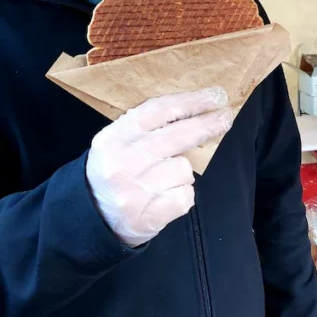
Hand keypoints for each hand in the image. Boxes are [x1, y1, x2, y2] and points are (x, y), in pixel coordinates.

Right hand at [86, 87, 231, 246]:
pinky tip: (164, 197)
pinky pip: (185, 195)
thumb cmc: (113, 174)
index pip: (159, 111)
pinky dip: (181, 195)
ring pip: (184, 168)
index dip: (191, 102)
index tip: (214, 97)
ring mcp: (136, 189)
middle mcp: (123, 162)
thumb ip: (147, 128)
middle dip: (207, 125)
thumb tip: (194, 111)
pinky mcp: (149, 214)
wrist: (91, 220)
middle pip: (177, 136)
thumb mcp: (117, 144)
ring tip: (162, 180)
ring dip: (181, 172)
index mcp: (114, 138)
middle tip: (225, 118)